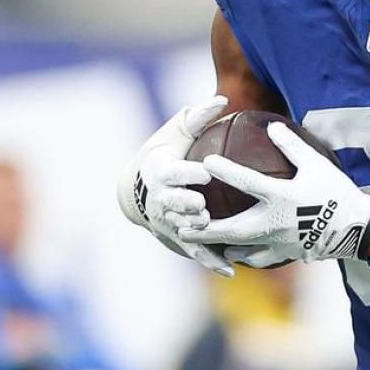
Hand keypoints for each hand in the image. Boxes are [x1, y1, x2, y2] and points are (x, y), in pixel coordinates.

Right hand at [116, 96, 232, 275]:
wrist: (138, 188)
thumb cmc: (164, 154)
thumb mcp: (175, 133)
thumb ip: (197, 117)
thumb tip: (222, 99)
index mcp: (162, 172)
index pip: (173, 173)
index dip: (187, 174)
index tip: (205, 173)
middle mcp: (162, 199)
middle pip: (174, 205)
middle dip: (186, 206)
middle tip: (203, 208)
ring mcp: (169, 221)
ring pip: (183, 230)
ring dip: (197, 235)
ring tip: (216, 238)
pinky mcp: (179, 238)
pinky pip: (196, 251)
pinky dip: (212, 261)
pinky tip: (232, 270)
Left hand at [184, 122, 369, 263]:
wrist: (357, 227)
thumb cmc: (336, 192)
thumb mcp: (317, 164)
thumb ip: (292, 146)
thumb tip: (271, 128)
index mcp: (281, 196)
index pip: (247, 182)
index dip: (226, 171)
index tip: (205, 162)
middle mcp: (275, 221)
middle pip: (232, 228)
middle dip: (205, 228)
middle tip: (183, 227)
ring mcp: (279, 241)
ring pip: (242, 247)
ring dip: (218, 245)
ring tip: (199, 243)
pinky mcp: (287, 253)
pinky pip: (261, 258)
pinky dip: (245, 256)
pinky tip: (235, 254)